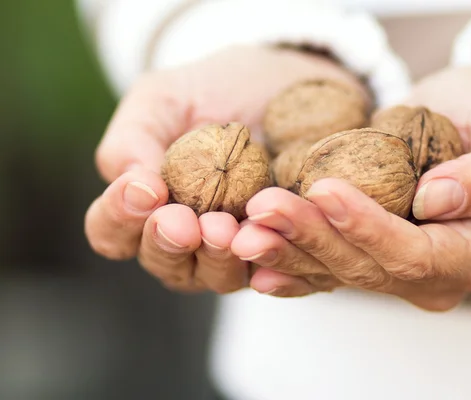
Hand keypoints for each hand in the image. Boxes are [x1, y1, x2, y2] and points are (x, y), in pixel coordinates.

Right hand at [84, 45, 367, 292]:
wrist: (286, 85)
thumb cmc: (215, 91)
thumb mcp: (164, 99)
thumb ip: (133, 139)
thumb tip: (132, 184)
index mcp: (145, 205)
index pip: (111, 230)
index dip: (119, 217)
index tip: (144, 188)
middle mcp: (183, 237)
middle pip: (160, 262)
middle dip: (166, 243)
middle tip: (181, 221)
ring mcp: (229, 250)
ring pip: (211, 276)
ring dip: (214, 257)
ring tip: (223, 228)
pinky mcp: (274, 248)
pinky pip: (268, 267)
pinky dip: (263, 256)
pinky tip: (265, 236)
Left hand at [234, 63, 470, 309]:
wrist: (467, 122)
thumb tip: (437, 203)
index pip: (414, 253)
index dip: (366, 228)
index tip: (323, 190)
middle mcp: (434, 276)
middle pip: (365, 268)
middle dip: (311, 239)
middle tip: (262, 209)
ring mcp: (396, 273)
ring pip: (336, 272)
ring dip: (287, 253)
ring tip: (244, 232)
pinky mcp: (368, 258)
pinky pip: (326, 271)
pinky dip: (290, 268)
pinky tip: (255, 267)